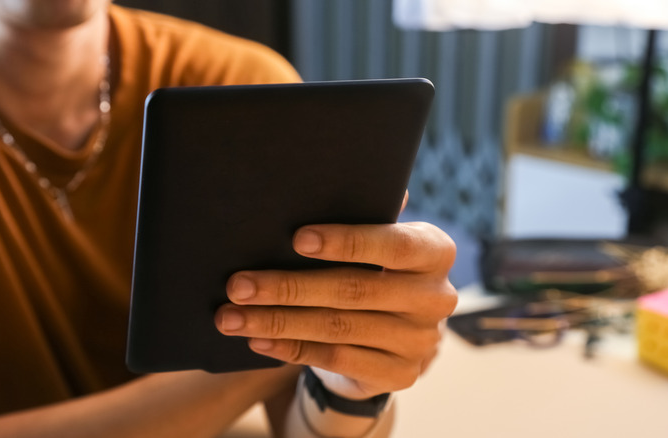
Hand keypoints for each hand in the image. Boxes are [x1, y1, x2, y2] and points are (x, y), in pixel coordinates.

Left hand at [214, 222, 456, 398]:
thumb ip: (365, 213)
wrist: (396, 334)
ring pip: (337, 328)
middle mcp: (436, 297)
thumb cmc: (376, 269)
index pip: (394, 245)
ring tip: (231, 316)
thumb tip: (324, 177)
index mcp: (436, 251)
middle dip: (288, 286)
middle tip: (238, 285)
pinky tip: (257, 339)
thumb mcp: (377, 240)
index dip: (346, 242)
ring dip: (277, 321)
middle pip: (353, 290)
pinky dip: (291, 348)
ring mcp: (420, 341)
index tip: (296, 239)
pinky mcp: (399, 374)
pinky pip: (336, 359)